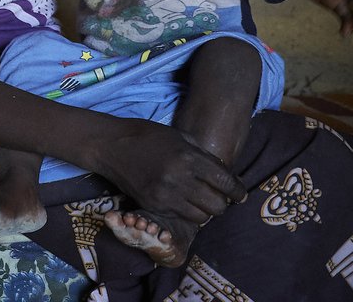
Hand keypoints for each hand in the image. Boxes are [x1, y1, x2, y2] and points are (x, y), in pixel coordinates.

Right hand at [94, 118, 245, 224]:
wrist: (111, 146)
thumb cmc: (147, 135)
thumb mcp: (179, 136)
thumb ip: (202, 155)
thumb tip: (223, 173)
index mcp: (188, 158)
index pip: (225, 182)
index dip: (238, 191)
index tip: (241, 194)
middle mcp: (179, 179)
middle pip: (216, 205)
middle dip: (223, 203)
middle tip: (220, 197)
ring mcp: (165, 195)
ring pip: (201, 217)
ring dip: (205, 210)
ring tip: (202, 201)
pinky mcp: (153, 205)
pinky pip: (180, 217)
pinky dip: (187, 212)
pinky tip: (184, 201)